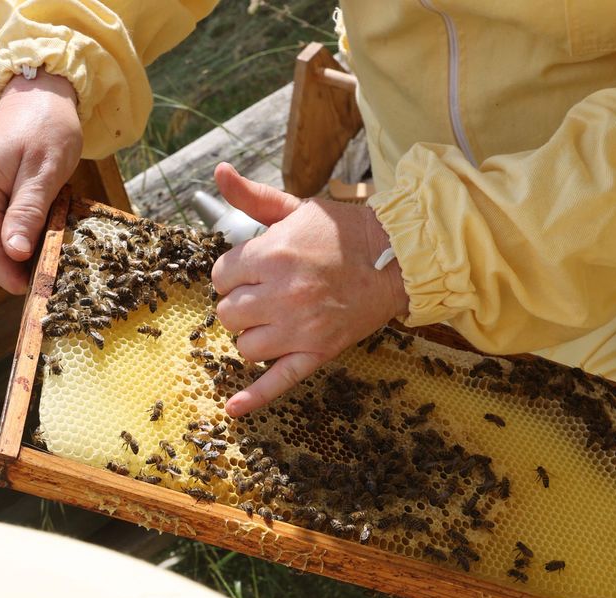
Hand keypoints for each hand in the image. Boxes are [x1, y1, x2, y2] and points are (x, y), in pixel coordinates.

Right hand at [0, 71, 82, 293]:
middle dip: (3, 266)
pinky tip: (23, 228)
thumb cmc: (46, 128)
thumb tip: (12, 254)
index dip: (8, 274)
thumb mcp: (46, 172)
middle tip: (41, 261)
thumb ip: (27, 213)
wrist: (35, 96)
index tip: (36, 286)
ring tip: (35, 241)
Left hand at [210, 163, 408, 417]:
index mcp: (272, 255)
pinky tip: (233, 408)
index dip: (234, 273)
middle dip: (241, 303)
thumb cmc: (344, 233)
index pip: (221, 276)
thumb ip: (253, 198)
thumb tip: (220, 172)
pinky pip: (278, 381)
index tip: (253, 271)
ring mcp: (299, 327)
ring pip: (245, 345)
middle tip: (265, 294)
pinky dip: (253, 398)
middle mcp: (281, 294)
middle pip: (228, 313)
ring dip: (253, 335)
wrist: (396, 259)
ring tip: (273, 320)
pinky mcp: (317, 352)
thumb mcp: (296, 208)